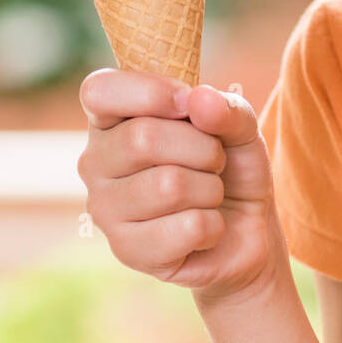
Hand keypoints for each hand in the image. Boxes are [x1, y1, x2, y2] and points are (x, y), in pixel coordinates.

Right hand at [77, 70, 285, 303]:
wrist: (246, 231)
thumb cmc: (230, 168)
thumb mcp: (241, 128)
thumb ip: (227, 108)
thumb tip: (199, 99)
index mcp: (112, 120)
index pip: (99, 91)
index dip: (150, 92)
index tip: (187, 103)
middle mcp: (95, 163)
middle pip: (142, 138)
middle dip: (202, 148)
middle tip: (215, 160)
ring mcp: (105, 210)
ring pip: (168, 186)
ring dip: (211, 189)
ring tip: (209, 194)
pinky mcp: (128, 251)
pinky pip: (187, 227)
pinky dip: (214, 225)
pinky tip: (204, 229)